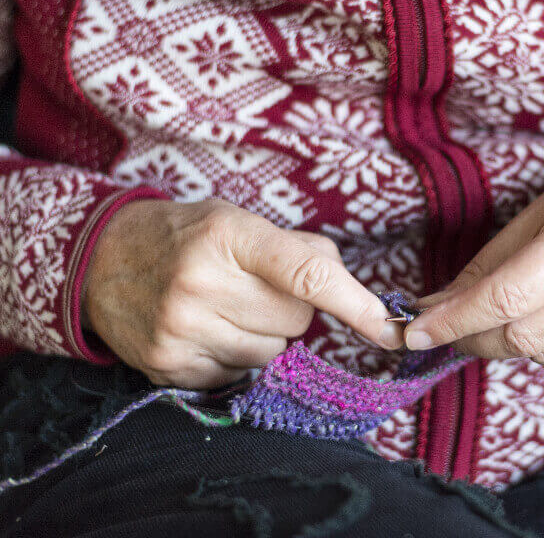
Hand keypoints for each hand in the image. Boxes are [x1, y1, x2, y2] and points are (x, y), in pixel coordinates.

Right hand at [82, 198, 401, 387]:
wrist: (101, 261)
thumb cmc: (186, 236)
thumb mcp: (238, 221)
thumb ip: (300, 249)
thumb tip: (349, 288)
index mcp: (228, 236)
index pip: (308, 275)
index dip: (356, 303)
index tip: (389, 329)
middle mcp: (201, 283)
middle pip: (297, 323)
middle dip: (291, 311)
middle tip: (257, 291)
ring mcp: (181, 330)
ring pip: (272, 354)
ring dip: (264, 337)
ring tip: (228, 309)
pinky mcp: (168, 366)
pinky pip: (238, 376)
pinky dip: (235, 357)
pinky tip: (208, 331)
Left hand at [405, 150, 543, 362]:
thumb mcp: (534, 216)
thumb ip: (485, 268)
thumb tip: (433, 309)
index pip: (507, 296)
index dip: (455, 320)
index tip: (415, 332)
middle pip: (522, 336)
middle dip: (472, 336)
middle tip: (446, 326)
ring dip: (504, 342)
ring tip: (495, 316)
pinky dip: (541, 342)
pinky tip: (542, 315)